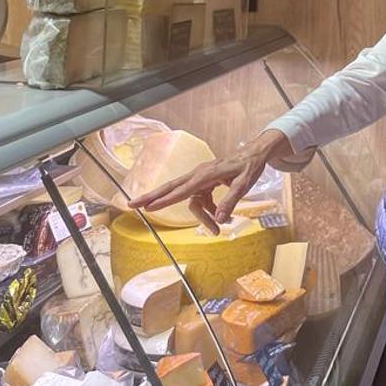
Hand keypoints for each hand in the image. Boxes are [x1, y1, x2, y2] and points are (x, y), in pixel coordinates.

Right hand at [129, 129, 287, 233]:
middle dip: (152, 197)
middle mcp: (199, 175)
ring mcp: (200, 179)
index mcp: (206, 174)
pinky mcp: (204, 183)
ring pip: (190, 200)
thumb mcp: (244, 184)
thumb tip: (220, 219)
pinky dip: (207, 211)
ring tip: (216, 231)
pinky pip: (199, 200)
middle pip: (171, 188)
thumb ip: (231, 201)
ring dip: (201, 217)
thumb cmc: (249, 166)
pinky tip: (220, 218)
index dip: (165, 199)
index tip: (149, 207)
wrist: (254, 154)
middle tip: (131, 205)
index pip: (182, 189)